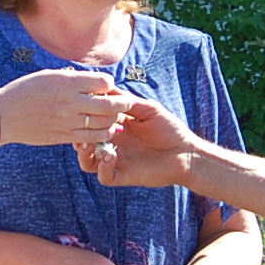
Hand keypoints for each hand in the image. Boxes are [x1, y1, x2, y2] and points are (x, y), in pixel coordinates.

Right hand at [0, 68, 136, 147]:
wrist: (4, 115)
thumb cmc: (26, 90)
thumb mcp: (49, 75)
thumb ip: (74, 79)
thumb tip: (96, 82)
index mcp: (67, 82)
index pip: (103, 82)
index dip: (109, 84)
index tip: (107, 86)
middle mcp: (70, 101)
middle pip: (109, 103)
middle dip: (123, 102)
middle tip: (128, 102)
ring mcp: (68, 121)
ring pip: (104, 122)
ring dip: (115, 119)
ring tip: (118, 116)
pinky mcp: (64, 136)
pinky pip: (92, 137)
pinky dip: (104, 134)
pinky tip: (108, 130)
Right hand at [77, 100, 197, 187]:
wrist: (186, 152)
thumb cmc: (169, 128)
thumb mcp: (147, 109)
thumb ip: (127, 101)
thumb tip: (107, 87)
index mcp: (115, 127)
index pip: (91, 123)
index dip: (83, 117)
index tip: (80, 109)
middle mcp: (112, 144)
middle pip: (84, 143)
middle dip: (78, 136)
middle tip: (80, 130)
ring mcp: (116, 161)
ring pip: (88, 162)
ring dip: (84, 154)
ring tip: (88, 144)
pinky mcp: (124, 176)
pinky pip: (105, 176)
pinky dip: (103, 167)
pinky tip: (111, 156)